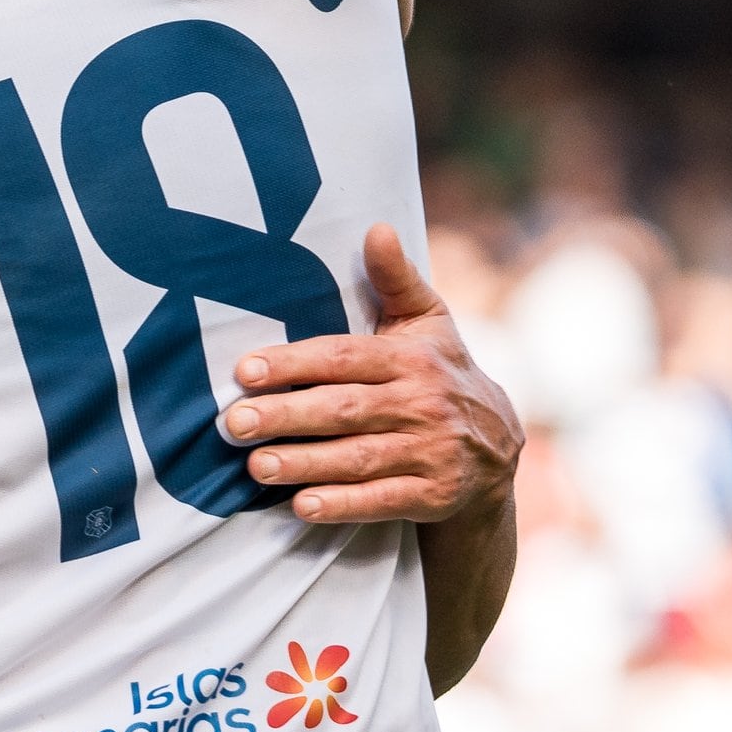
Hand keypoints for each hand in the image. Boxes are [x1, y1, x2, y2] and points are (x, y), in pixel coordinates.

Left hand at [223, 223, 522, 524]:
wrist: (498, 449)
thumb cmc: (439, 371)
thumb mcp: (426, 321)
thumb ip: (395, 278)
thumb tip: (376, 226)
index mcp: (412, 357)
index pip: (343, 358)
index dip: (292, 362)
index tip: (243, 371)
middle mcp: (424, 403)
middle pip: (344, 409)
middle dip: (285, 416)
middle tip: (233, 423)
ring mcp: (432, 452)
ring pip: (359, 458)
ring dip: (304, 464)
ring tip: (255, 465)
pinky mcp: (435, 495)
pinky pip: (384, 501)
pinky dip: (343, 504)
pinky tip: (301, 505)